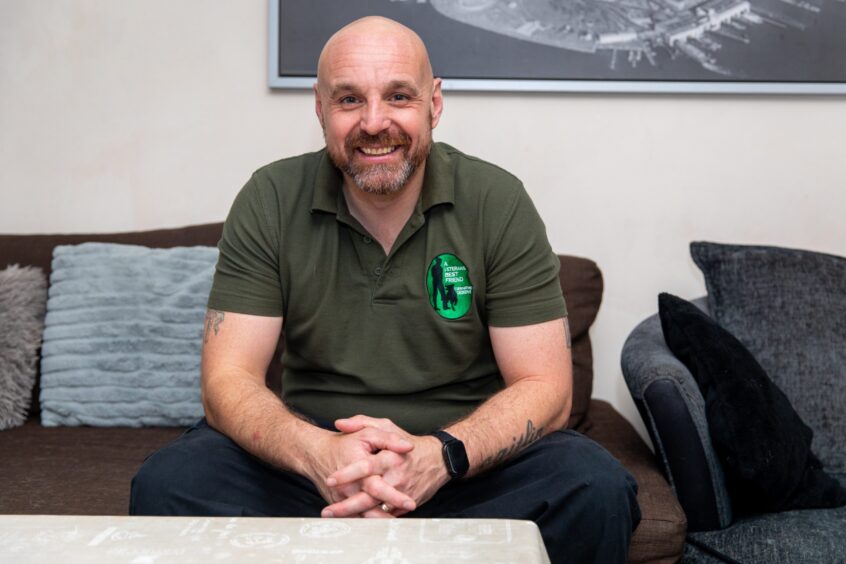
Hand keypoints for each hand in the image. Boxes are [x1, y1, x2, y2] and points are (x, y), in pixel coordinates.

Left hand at [322, 416, 450, 517]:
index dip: (347, 474)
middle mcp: (396, 478)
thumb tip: (339, 423)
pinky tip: (353, 521)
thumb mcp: (387, 426)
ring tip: (335, 517)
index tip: (330, 480)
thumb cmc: (408, 442)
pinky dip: (370, 520)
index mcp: (390, 457)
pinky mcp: (406, 505)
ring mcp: (402, 494)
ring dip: (355, 516)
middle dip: (347, 505)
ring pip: (376, 510)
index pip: (366, 467)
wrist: (438, 460)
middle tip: (328, 511)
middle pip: (369, 495)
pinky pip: (386, 516)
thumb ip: (362, 422)